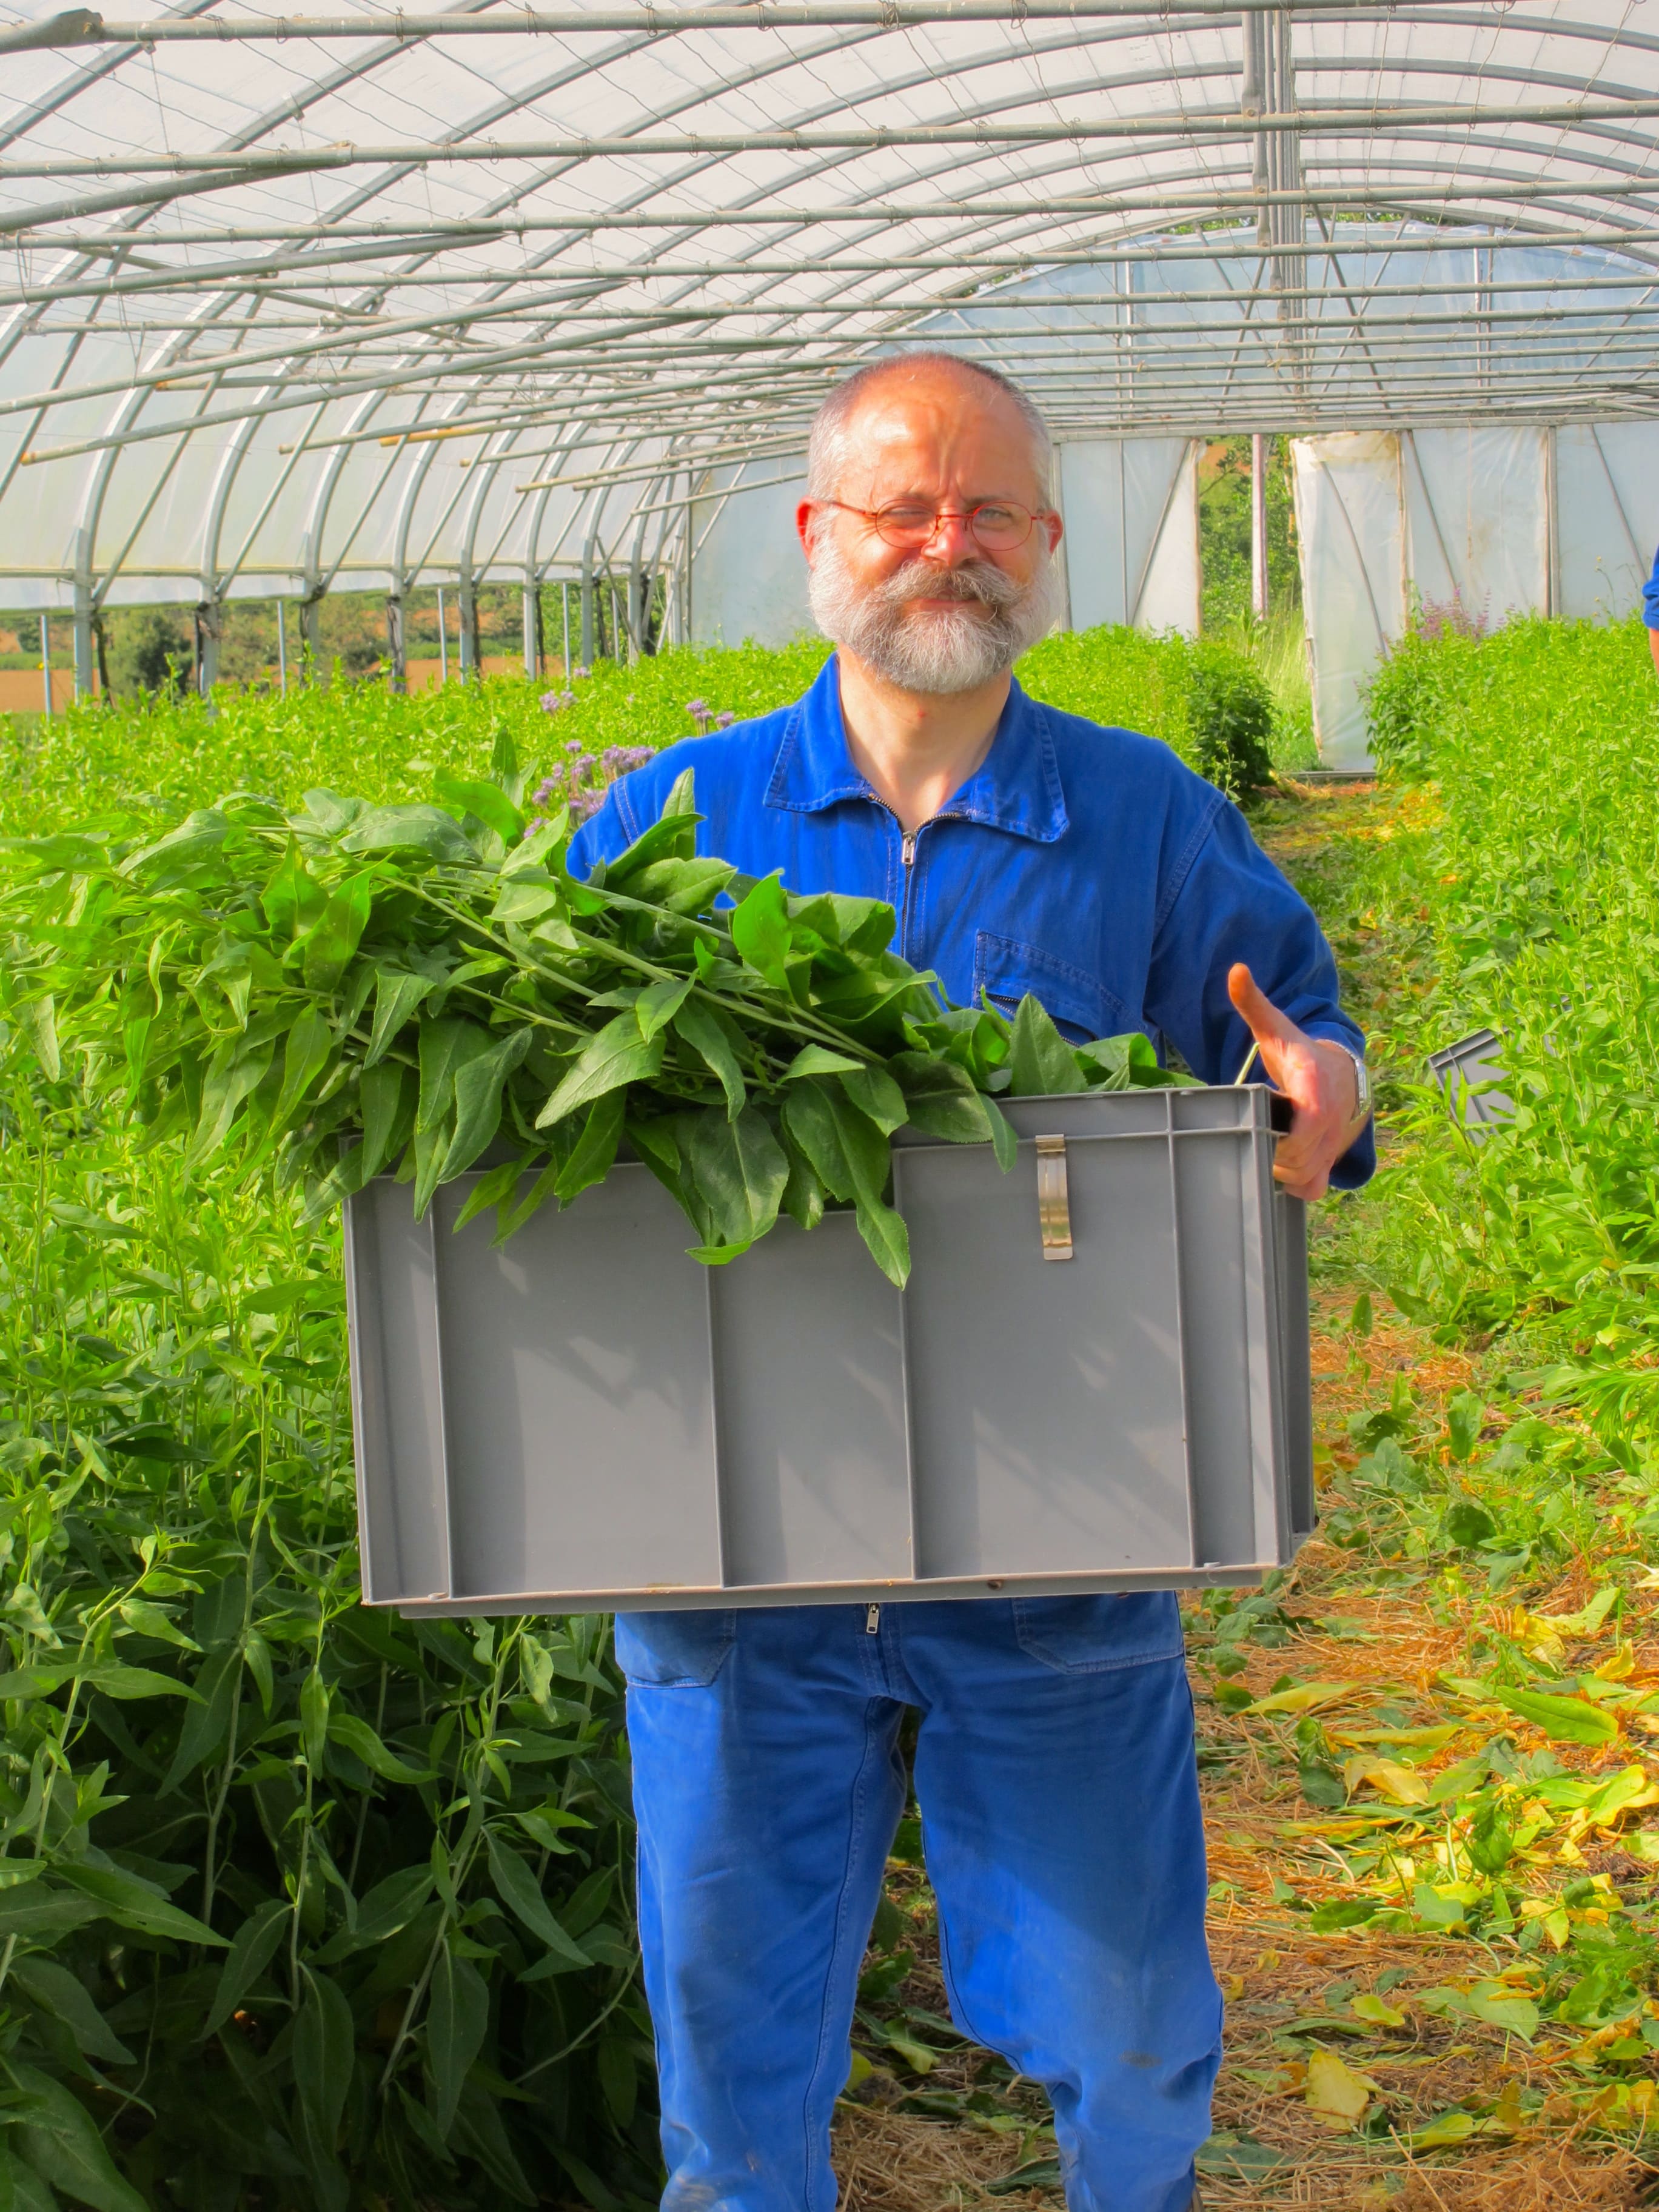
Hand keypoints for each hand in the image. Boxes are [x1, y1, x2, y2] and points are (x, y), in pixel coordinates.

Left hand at [1227, 963, 1368, 1201]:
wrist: (1343, 1073)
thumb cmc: (1300, 1054)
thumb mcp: (1276, 1028)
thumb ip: (1254, 1003)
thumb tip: (1236, 970)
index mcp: (1316, 1087)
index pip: (1306, 1123)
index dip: (1282, 1135)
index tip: (1262, 1124)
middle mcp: (1331, 1119)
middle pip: (1298, 1158)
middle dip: (1272, 1153)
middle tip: (1254, 1135)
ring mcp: (1335, 1143)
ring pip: (1305, 1176)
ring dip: (1280, 1171)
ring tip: (1265, 1148)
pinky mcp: (1333, 1159)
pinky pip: (1315, 1187)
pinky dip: (1297, 1185)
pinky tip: (1282, 1168)